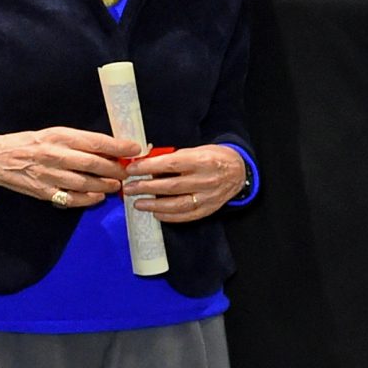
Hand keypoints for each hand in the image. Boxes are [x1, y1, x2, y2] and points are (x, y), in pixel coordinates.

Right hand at [0, 126, 136, 206]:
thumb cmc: (31, 143)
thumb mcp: (54, 134)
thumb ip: (80, 142)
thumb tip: (111, 148)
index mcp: (59, 136)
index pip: (94, 141)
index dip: (118, 146)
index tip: (135, 149)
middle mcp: (53, 154)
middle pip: (92, 164)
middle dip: (115, 169)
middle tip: (128, 172)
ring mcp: (47, 175)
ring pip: (84, 183)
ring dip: (105, 186)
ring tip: (116, 185)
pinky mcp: (42, 191)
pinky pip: (70, 198)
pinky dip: (88, 199)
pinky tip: (98, 197)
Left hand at [125, 143, 249, 222]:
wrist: (238, 171)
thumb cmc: (213, 158)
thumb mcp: (195, 150)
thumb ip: (174, 158)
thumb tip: (147, 164)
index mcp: (202, 161)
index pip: (170, 164)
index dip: (148, 167)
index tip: (132, 169)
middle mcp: (206, 180)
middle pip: (170, 186)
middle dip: (145, 187)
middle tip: (129, 188)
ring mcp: (208, 197)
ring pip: (177, 204)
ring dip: (154, 205)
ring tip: (137, 203)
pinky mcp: (209, 209)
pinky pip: (186, 216)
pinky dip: (169, 216)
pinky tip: (156, 213)